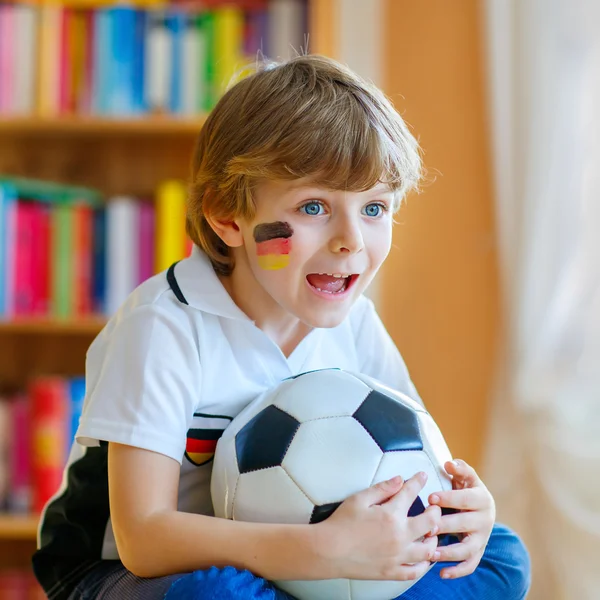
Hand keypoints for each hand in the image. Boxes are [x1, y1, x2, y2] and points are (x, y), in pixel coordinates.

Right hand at [317, 472, 441, 581]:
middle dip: (435, 512)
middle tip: (434, 508)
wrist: (328, 551)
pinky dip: (423, 565)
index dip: (418, 481)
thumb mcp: (359, 499)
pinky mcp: (392, 572)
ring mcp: (397, 556)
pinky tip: (423, 559)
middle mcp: (399, 536)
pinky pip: (415, 572)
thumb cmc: (341, 523)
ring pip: (428, 550)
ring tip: (433, 534)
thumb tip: (399, 480)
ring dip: (434, 540)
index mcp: (391, 515)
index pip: (411, 493)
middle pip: (430, 522)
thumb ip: (382, 488)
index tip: (423, 476)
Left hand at [428, 459, 495, 578]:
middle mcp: (485, 520)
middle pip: (465, 524)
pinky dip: (457, 571)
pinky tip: (442, 573)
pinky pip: (470, 565)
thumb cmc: (466, 489)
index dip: (449, 498)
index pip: (466, 498)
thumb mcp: (465, 477)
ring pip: (468, 549)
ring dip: (450, 552)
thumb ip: (459, 469)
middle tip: (427, 527)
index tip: (430, 498)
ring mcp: (482, 538)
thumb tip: (449, 463)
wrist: (480, 507)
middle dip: (445, 525)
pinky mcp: (478, 552)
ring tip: (431, 552)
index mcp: (482, 499)